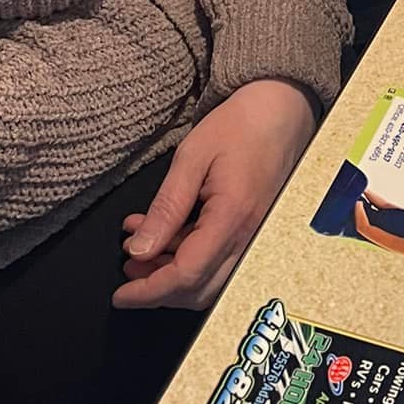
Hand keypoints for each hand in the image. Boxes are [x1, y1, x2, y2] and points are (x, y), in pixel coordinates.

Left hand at [114, 79, 317, 309]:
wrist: (282, 109)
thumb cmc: (240, 125)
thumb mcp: (192, 157)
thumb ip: (166, 207)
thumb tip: (138, 250)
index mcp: (232, 217)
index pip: (187, 275)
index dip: (149, 291)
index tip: (120, 295)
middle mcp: (249, 237)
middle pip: (199, 291)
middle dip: (158, 289)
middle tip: (127, 267)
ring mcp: (255, 238)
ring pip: (210, 282)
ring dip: (172, 276)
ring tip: (140, 249)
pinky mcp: (254, 232)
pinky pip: (221, 262)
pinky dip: (190, 259)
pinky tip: (166, 234)